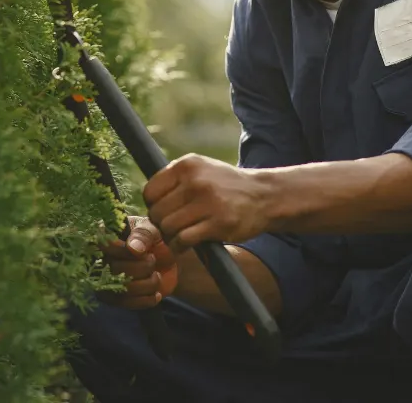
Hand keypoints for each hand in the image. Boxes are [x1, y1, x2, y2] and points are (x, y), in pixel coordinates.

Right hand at [98, 216, 178, 309]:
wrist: (166, 259)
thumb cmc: (154, 238)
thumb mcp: (152, 229)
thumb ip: (143, 234)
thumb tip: (133, 249)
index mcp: (105, 237)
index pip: (104, 245)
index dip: (124, 251)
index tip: (143, 251)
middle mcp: (99, 259)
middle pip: (115, 269)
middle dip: (142, 267)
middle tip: (153, 259)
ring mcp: (105, 280)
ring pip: (122, 288)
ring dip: (147, 284)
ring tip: (156, 276)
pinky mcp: (114, 297)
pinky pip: (126, 303)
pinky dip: (146, 300)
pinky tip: (157, 294)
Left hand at [144, 154, 272, 252]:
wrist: (263, 196)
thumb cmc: (226, 186)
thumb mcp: (201, 170)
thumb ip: (175, 180)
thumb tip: (147, 201)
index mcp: (187, 165)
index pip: (150, 191)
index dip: (153, 206)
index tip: (164, 212)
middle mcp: (196, 180)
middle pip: (157, 212)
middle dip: (161, 224)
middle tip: (173, 227)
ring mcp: (208, 202)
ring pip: (168, 227)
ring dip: (171, 237)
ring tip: (181, 235)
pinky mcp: (218, 223)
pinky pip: (184, 240)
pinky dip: (180, 247)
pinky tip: (188, 244)